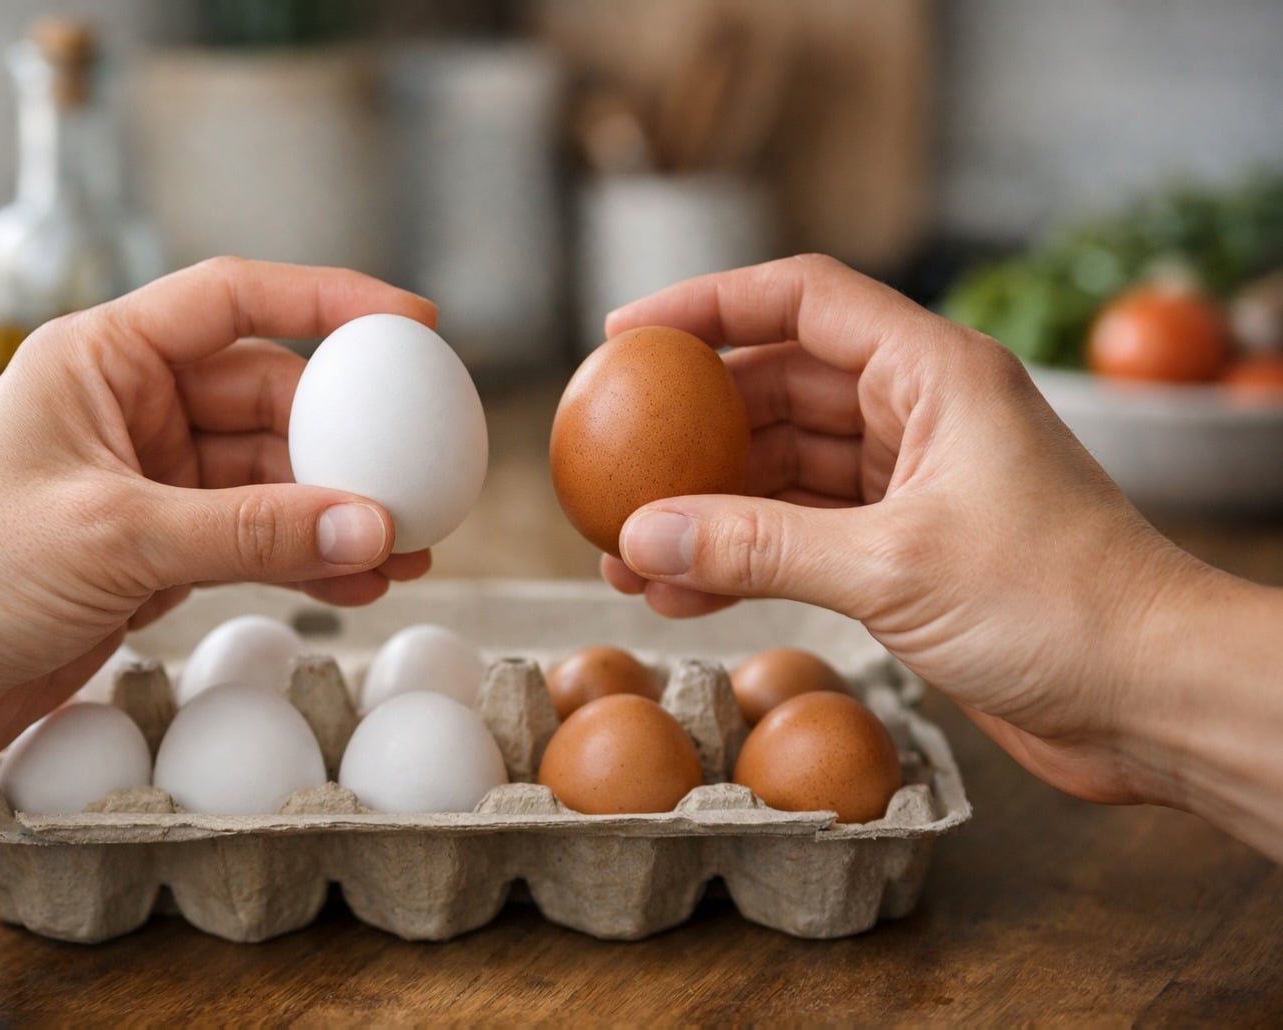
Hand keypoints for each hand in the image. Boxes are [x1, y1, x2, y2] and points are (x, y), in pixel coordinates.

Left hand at [0, 258, 435, 818]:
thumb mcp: (114, 537)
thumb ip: (251, 531)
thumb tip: (374, 527)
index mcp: (106, 357)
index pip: (236, 298)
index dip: (330, 300)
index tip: (415, 323)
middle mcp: (133, 411)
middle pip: (272, 397)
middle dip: (350, 436)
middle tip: (423, 473)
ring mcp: (149, 486)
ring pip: (272, 480)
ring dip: (339, 510)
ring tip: (415, 544)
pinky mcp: (154, 556)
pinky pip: (255, 543)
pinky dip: (307, 560)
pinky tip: (363, 582)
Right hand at [599, 256, 1282, 860]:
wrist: (1151, 696)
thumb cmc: (1062, 607)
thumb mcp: (891, 567)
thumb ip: (758, 547)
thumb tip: (642, 538)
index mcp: (934, 372)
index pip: (801, 299)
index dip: (708, 304)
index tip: (626, 337)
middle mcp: (919, 414)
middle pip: (778, 388)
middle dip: (691, 429)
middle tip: (611, 464)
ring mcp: (911, 484)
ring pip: (782, 471)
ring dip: (707, 509)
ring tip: (626, 554)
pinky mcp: (905, 551)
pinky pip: (800, 536)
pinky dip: (743, 560)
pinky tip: (683, 597)